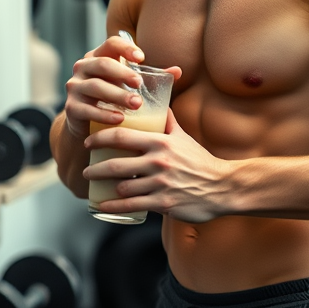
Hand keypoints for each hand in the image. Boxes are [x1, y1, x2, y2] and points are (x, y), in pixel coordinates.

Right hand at [61, 35, 152, 138]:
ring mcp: (75, 87)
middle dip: (122, 73)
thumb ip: (152, 78)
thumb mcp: (129, 85)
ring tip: (136, 104)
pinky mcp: (71, 108)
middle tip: (140, 84)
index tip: (142, 58)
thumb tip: (178, 71)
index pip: (111, 43)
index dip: (125, 48)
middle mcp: (83, 68)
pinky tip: (120, 119)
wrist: (87, 126)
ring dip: (117, 95)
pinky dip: (104, 114)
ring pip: (95, 87)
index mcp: (98, 57)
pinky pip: (87, 109)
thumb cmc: (113, 99)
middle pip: (102, 64)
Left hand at [84, 108, 230, 222]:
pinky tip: (102, 206)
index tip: (88, 142)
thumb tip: (159, 100)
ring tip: (95, 186)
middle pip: (115, 164)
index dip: (99, 138)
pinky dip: (113, 207)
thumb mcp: (183, 137)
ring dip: (105, 187)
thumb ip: (168, 120)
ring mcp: (160, 184)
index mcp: (160, 142)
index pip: (121, 136)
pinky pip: (131, 206)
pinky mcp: (163, 204)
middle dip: (95, 168)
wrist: (223, 187)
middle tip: (85, 169)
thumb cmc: (200, 161)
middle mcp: (158, 162)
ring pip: (122, 186)